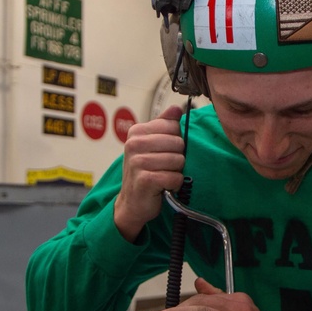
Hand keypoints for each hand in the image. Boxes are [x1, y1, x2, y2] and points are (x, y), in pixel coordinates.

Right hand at [113, 105, 186, 241]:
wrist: (133, 202)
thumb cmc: (145, 172)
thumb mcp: (152, 145)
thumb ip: (164, 125)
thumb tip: (177, 108)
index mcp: (137, 132)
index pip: (173, 126)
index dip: (176, 141)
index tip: (164, 152)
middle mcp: (134, 144)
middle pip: (178, 143)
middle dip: (178, 158)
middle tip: (165, 167)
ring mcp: (137, 162)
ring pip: (178, 160)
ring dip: (176, 172)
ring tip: (163, 176)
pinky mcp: (144, 180)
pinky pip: (175, 177)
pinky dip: (174, 184)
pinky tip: (163, 186)